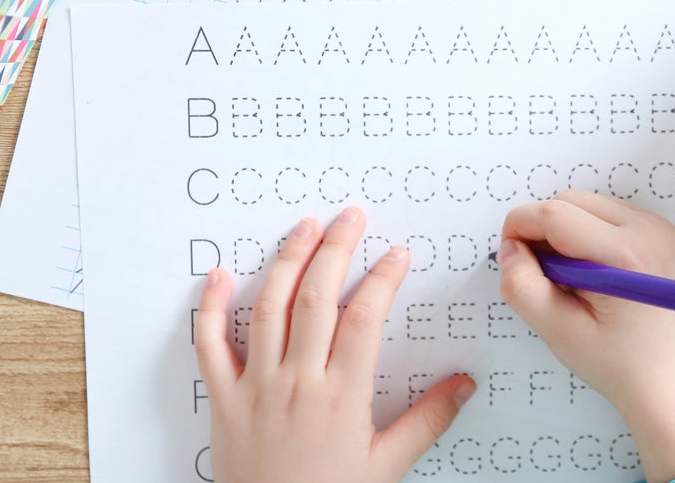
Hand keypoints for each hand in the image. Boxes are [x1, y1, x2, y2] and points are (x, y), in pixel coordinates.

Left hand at [194, 206, 475, 482]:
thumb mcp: (387, 464)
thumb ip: (428, 420)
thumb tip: (464, 384)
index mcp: (341, 396)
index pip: (364, 318)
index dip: (383, 279)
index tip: (396, 255)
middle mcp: (297, 381)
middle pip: (318, 297)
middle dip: (337, 248)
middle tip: (350, 217)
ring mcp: (256, 386)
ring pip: (270, 307)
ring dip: (287, 260)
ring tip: (303, 227)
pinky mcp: (224, 397)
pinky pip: (210, 344)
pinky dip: (211, 307)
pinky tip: (219, 276)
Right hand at [496, 190, 674, 481]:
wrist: (665, 382)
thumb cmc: (615, 364)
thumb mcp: (556, 331)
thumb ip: (521, 285)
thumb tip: (510, 247)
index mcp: (626, 255)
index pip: (555, 214)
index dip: (519, 228)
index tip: (511, 258)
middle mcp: (649, 230)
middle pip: (569, 201)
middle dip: (542, 231)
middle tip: (544, 278)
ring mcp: (658, 228)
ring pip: (585, 204)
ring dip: (564, 232)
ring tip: (571, 280)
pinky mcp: (659, 231)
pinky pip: (604, 213)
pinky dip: (585, 234)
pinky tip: (590, 272)